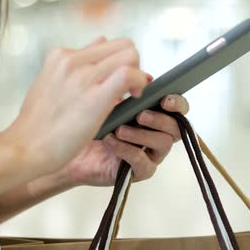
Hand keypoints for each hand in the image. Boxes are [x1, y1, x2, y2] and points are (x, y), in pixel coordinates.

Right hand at [4, 37, 151, 174]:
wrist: (25, 147)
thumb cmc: (39, 124)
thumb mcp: (52, 82)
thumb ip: (78, 62)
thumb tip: (102, 40)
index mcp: (61, 55)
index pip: (109, 44)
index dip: (122, 60)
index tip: (123, 80)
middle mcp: (72, 60)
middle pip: (124, 45)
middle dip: (135, 65)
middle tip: (130, 88)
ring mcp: (82, 76)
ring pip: (130, 55)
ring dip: (139, 75)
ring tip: (131, 95)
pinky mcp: (94, 96)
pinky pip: (128, 75)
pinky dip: (138, 83)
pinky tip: (133, 98)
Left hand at [61, 94, 189, 185]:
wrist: (71, 148)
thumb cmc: (92, 123)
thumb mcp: (109, 99)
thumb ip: (128, 87)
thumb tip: (145, 77)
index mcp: (155, 113)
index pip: (178, 107)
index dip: (177, 103)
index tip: (165, 100)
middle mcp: (157, 132)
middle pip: (176, 127)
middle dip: (160, 119)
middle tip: (141, 115)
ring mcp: (151, 153)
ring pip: (163, 143)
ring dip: (142, 134)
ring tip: (120, 129)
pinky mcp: (139, 171)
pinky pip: (143, 163)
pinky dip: (128, 150)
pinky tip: (112, 141)